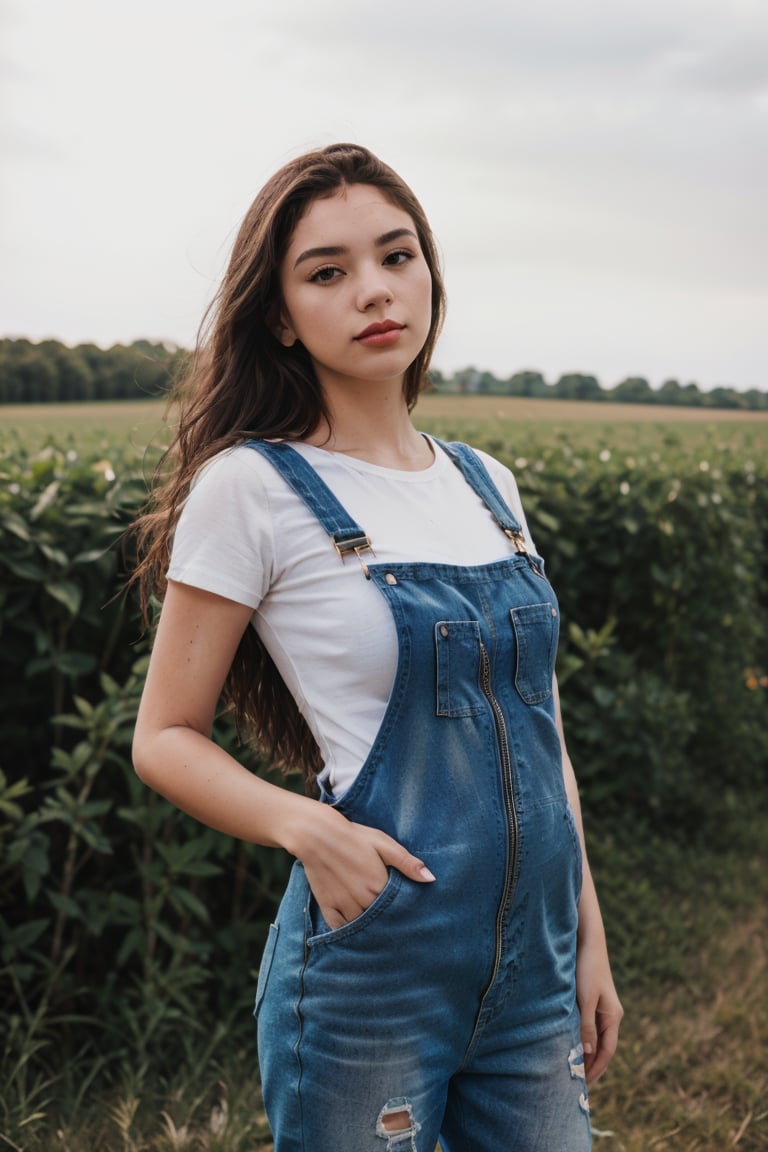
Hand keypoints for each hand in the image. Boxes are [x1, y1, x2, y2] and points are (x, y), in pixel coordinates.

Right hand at [293, 804, 434, 929]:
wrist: (316, 834)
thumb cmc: (353, 837)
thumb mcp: (383, 844)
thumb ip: (407, 863)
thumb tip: (431, 879)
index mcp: (378, 886)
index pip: (397, 908)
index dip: (401, 908)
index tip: (406, 908)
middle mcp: (362, 901)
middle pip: (379, 919)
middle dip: (385, 919)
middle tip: (389, 915)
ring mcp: (343, 906)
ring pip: (361, 925)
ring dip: (367, 924)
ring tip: (371, 917)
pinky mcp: (327, 907)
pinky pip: (339, 928)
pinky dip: (347, 929)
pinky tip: (353, 923)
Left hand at [577, 932, 623, 1084]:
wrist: (588, 942)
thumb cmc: (587, 969)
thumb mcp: (585, 999)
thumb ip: (586, 1026)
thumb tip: (586, 1053)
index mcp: (614, 1017)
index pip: (607, 1052)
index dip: (596, 1069)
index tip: (584, 1085)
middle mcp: (612, 1015)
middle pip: (603, 1047)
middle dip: (591, 1065)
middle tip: (576, 1083)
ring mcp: (603, 1008)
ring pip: (596, 1038)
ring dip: (586, 1053)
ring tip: (572, 1068)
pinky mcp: (594, 1001)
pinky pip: (590, 1027)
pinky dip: (583, 1039)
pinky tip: (570, 1043)